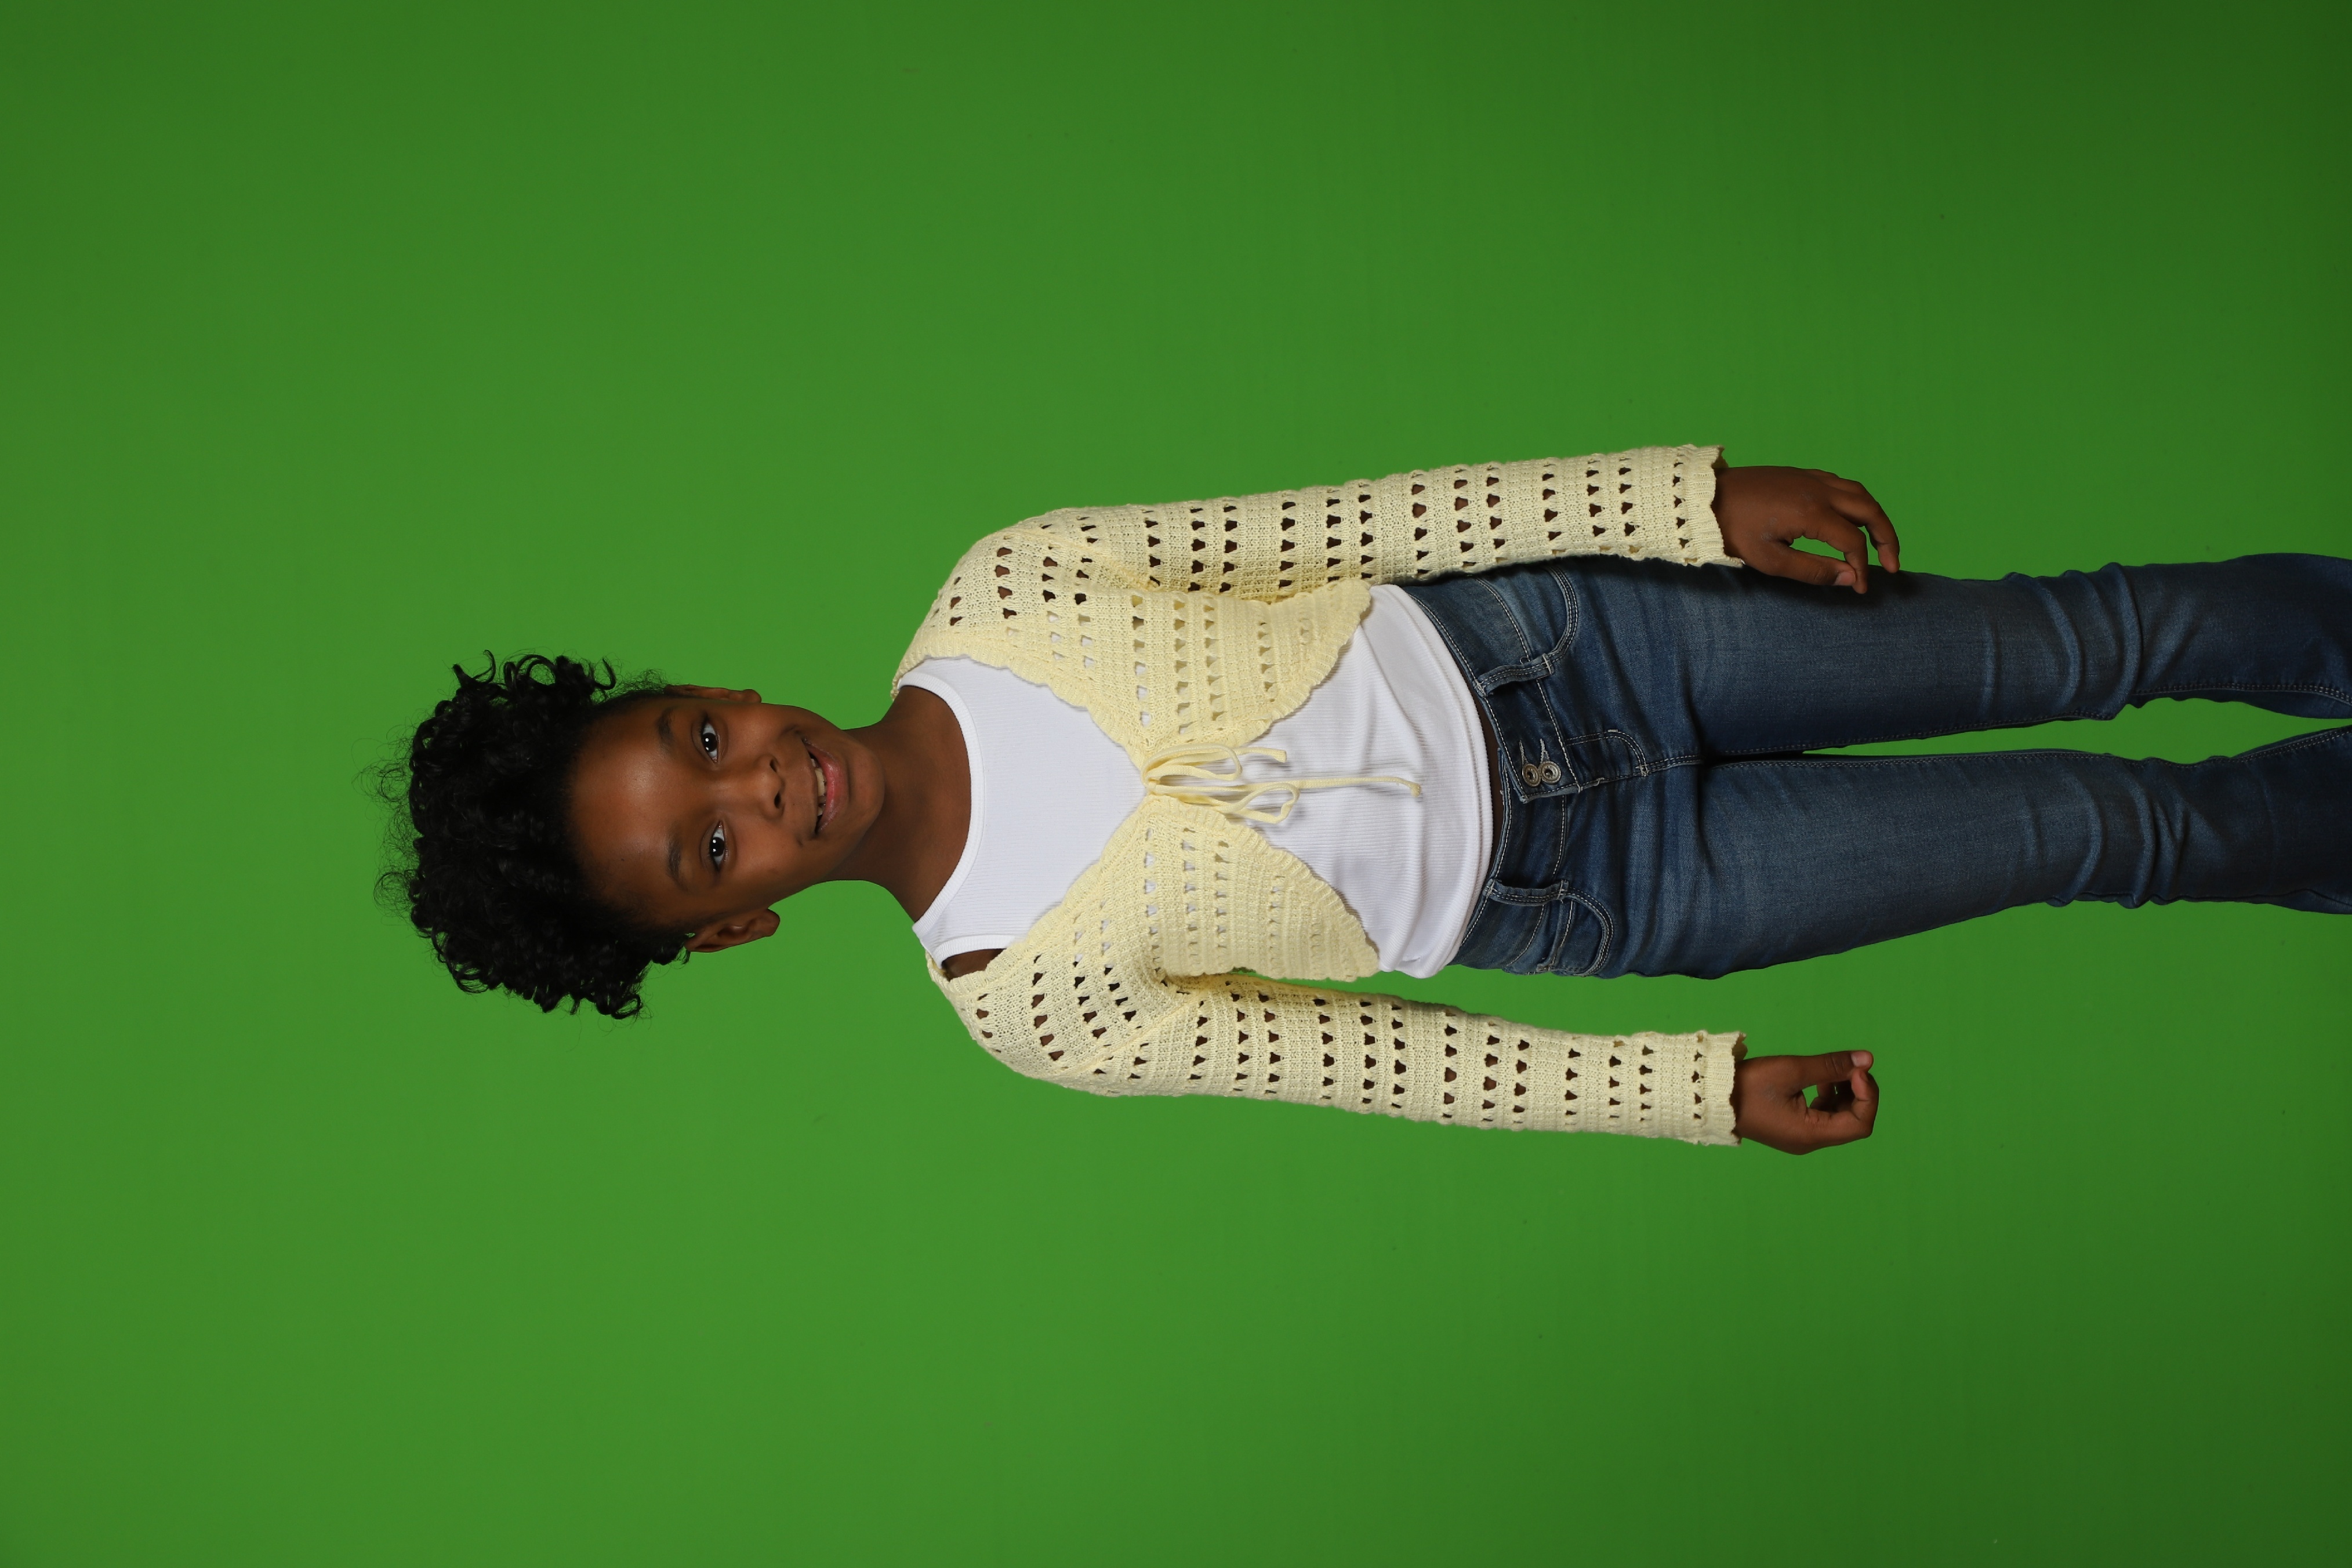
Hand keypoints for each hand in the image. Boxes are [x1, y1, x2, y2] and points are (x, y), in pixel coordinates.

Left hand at [1712, 466, 1899, 592]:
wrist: (1706, 497)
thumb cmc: (1733, 530)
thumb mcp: (1769, 560)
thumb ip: (1812, 571)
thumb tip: (1849, 578)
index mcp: (1812, 512)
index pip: (1854, 542)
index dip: (1862, 567)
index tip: (1860, 588)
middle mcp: (1819, 490)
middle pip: (1871, 511)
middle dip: (1888, 539)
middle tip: (1894, 565)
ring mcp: (1812, 478)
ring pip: (1860, 494)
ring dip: (1876, 518)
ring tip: (1881, 543)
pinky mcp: (1803, 474)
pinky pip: (1843, 485)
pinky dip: (1858, 503)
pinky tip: (1854, 521)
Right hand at [1731, 1049, 1879, 1152]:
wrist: (1711, 1098)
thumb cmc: (1749, 1085)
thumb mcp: (1792, 1070)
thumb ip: (1831, 1065)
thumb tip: (1866, 1059)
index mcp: (1811, 1134)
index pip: (1861, 1123)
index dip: (1868, 1095)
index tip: (1857, 1070)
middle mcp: (1810, 1141)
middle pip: (1853, 1122)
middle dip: (1858, 1093)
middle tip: (1850, 1066)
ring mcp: (1801, 1137)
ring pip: (1839, 1119)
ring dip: (1844, 1094)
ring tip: (1831, 1071)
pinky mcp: (1793, 1129)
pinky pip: (1822, 1117)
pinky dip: (1828, 1098)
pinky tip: (1818, 1080)